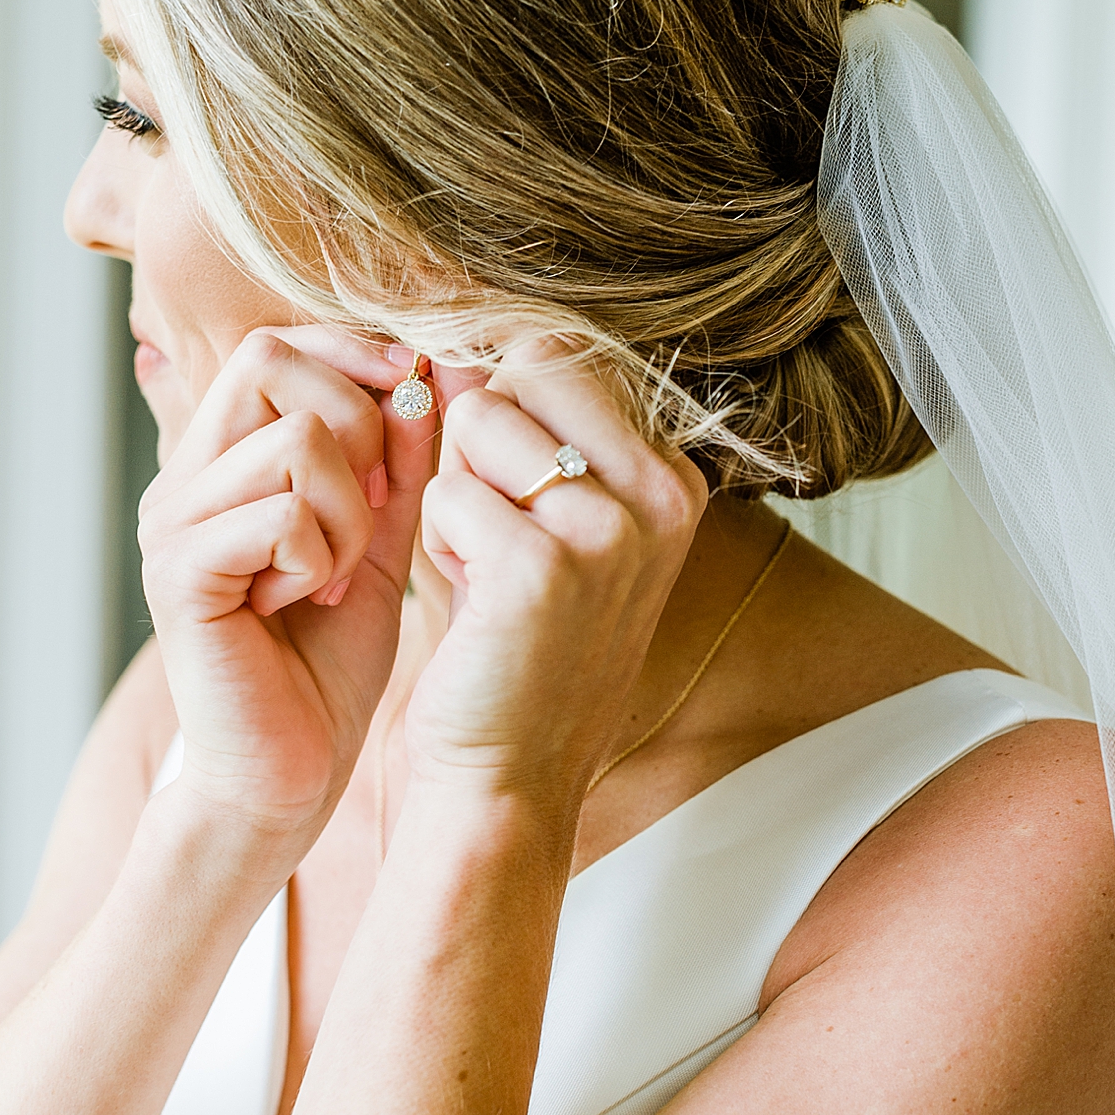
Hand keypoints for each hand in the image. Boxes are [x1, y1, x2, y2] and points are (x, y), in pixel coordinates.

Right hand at [137, 328, 436, 828]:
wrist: (290, 770)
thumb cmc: (330, 661)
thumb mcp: (382, 540)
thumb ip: (400, 459)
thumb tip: (432, 367)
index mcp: (222, 461)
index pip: (275, 345)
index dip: (352, 355)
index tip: (411, 402)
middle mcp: (184, 480)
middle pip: (271, 360)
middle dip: (357, 426)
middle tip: (368, 512)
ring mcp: (173, 523)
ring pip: (292, 437)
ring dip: (347, 509)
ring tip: (336, 572)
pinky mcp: (179, 574)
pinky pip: (277, 512)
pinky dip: (319, 554)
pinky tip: (306, 601)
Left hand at [411, 347, 706, 809]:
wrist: (512, 773)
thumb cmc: (519, 645)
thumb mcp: (544, 523)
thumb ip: (516, 424)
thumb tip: (454, 341)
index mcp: (675, 478)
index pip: (562, 356)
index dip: (506, 409)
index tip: (515, 497)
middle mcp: (661, 495)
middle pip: (524, 370)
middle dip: (479, 441)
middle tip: (497, 535)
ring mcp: (611, 530)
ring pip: (478, 422)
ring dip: (456, 492)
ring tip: (487, 569)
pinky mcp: (545, 567)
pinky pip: (446, 492)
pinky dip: (439, 543)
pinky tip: (474, 601)